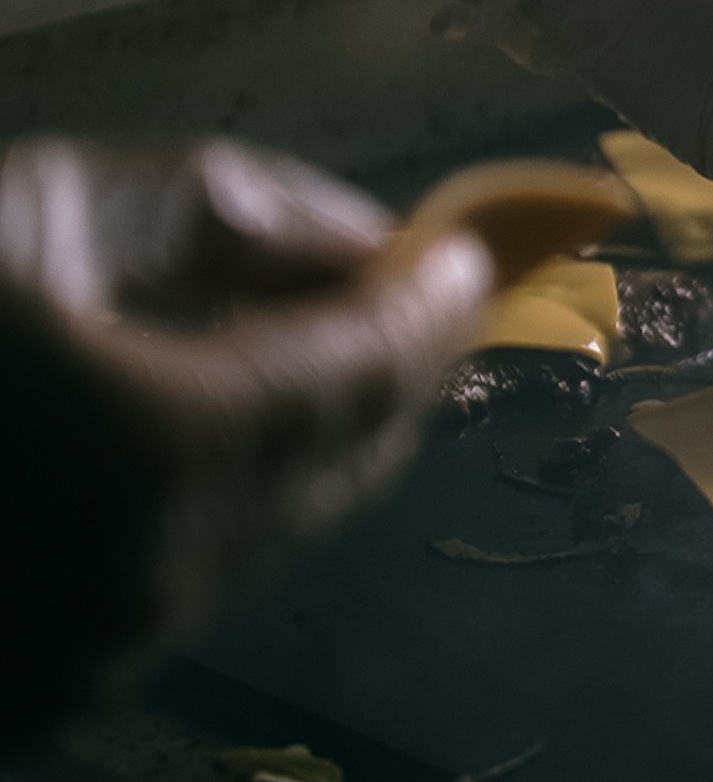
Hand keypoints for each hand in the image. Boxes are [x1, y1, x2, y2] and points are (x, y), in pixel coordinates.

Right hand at [0, 138, 489, 744]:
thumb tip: (344, 232)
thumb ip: (212, 212)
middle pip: (334, 469)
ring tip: (292, 341)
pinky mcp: (25, 701)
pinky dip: (209, 499)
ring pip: (261, 534)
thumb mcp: (16, 210)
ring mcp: (80, 664)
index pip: (364, 375)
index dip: (427, 306)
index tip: (469, 253)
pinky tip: (180, 428)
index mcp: (158, 457)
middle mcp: (146, 587)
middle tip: (400, 290)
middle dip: (382, 373)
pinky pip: (171, 582)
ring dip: (301, 437)